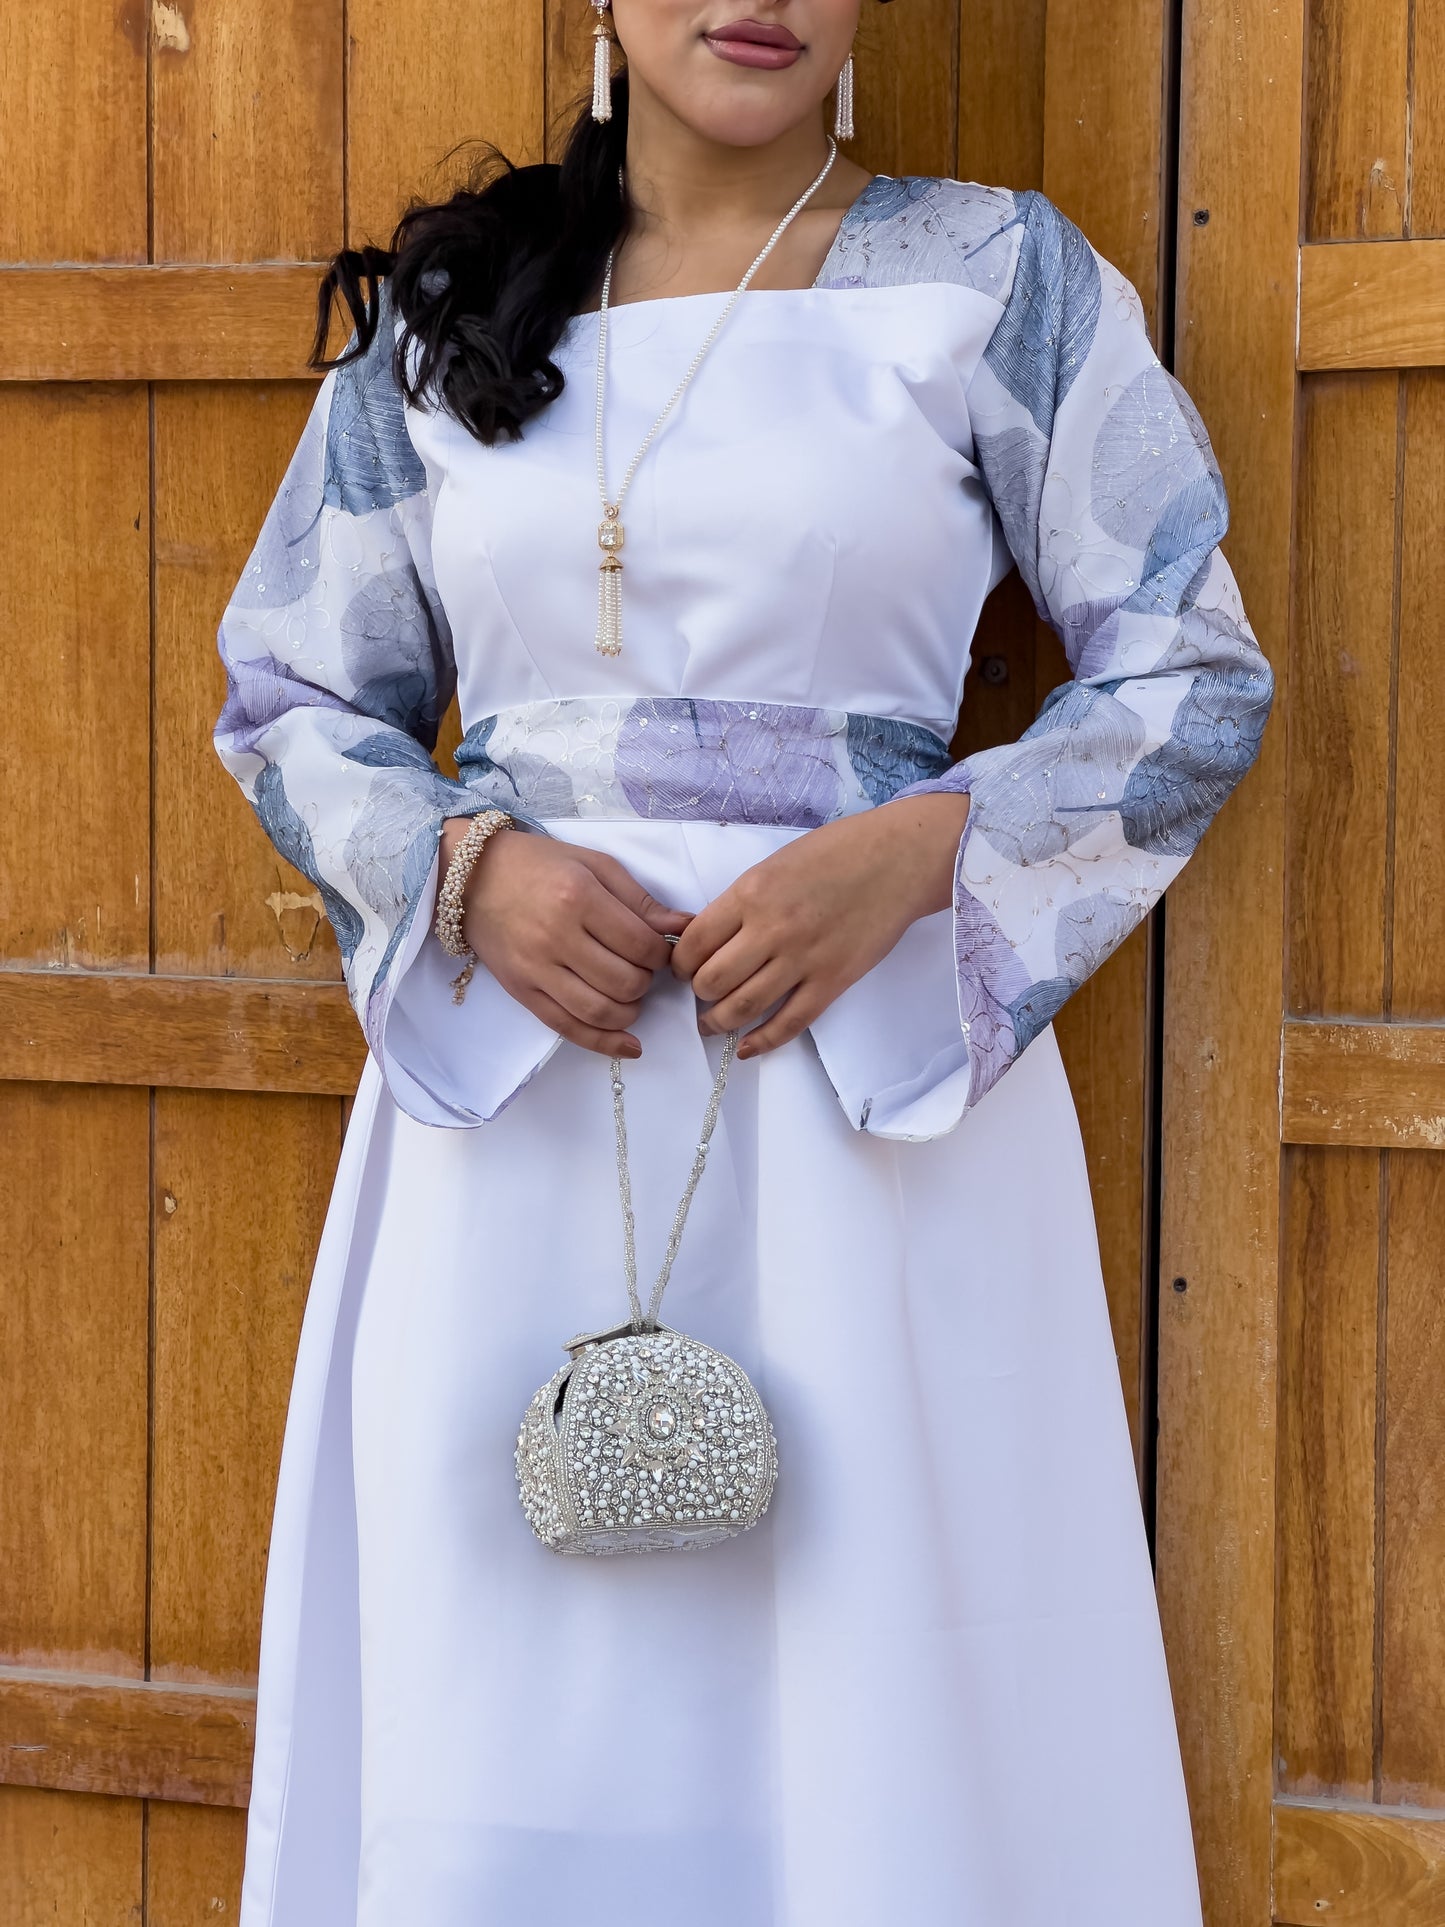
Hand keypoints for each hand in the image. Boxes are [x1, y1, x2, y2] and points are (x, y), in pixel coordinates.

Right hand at [442, 819, 691, 1056]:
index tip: (659, 949)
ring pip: (601, 1011)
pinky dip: (603, 1043)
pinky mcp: (521, 992)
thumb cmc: (538, 864)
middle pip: (625, 982)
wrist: (471, 877)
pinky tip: (629, 1046)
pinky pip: (567, 1028)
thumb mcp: (594, 864)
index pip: (641, 945)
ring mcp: (536, 969)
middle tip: (642, 968)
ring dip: (630, 1011)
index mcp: (579, 898)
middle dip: (646, 981)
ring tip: (630, 995)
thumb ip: (639, 900)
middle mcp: (556, 937)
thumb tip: (684, 926)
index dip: (662, 954)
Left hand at [669, 793, 969, 1058]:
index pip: (695, 942)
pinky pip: (789, 1023)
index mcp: (751, 893)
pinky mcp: (833, 981)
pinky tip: (746, 1048)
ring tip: (712, 1024)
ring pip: (743, 1007)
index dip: (680, 963)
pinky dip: (762, 1041)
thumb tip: (711, 937)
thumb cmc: (838, 852)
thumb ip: (742, 900)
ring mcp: (803, 959)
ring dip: (719, 1021)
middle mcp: (771, 929)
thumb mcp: (775, 864)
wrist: (898, 859)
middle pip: (712, 981)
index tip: (683, 968)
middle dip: (698, 993)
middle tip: (699, 994)